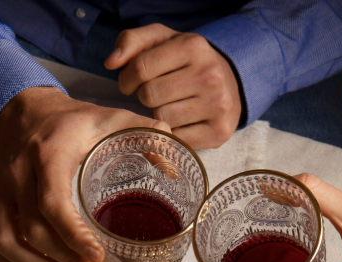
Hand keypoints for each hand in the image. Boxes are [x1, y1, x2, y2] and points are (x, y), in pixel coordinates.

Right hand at [0, 87, 168, 261]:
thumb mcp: (109, 117)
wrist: (20, 108)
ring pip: (6, 242)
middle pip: (33, 230)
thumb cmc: (68, 120)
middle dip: (67, 259)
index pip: (52, 202)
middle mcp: (17, 173)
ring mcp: (0, 190)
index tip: (97, 256)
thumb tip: (176, 164)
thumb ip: (146, 135)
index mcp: (48, 152)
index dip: (73, 235)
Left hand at [104, 24, 240, 149]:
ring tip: (170, 106)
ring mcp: (217, 105)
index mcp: (193, 46)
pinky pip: (178, 140)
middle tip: (155, 95)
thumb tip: (111, 63)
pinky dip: (173, 134)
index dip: (127, 78)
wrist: (230, 84)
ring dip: (159, 116)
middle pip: (150, 95)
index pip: (141, 67)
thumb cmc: (187, 63)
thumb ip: (132, 42)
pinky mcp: (219, 131)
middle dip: (145, 97)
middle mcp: (209, 74)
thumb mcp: (162, 41)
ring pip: (163, 119)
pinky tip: (180, 123)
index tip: (131, 83)